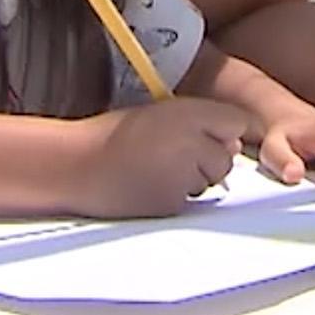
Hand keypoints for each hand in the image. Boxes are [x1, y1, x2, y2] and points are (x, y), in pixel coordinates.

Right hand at [69, 98, 248, 217]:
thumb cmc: (114, 136)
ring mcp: (183, 174)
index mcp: (187, 111)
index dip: (225, 132)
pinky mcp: (172, 202)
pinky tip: (150, 186)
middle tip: (170, 155)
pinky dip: (176, 197)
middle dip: (208, 160)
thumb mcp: (160, 113)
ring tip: (156, 170)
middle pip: (226, 158)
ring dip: (193, 180)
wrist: (77, 164)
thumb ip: (201, 122)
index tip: (213, 136)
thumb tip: (235, 143)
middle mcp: (191, 140)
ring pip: (209, 182)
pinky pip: (190, 201)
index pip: (237, 122)